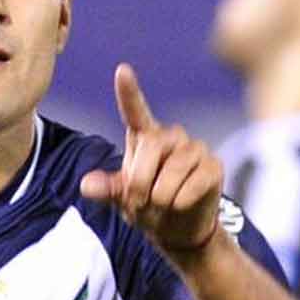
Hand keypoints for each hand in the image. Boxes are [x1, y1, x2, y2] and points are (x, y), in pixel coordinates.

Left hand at [80, 63, 221, 252]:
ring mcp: (195, 149)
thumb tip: (86, 187)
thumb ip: (106, 189)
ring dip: (160, 196)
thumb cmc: (146, 205)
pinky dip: (180, 200)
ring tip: (160, 204)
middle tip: (139, 202)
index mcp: (144, 137)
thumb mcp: (121, 197)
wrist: (177, 229)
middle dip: (140, 181)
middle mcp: (170, 137)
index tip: (122, 70)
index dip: (128, 92)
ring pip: (173, 169)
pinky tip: (180, 205)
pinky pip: (195, 182)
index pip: (135, 110)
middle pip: (151, 146)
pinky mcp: (214, 166)